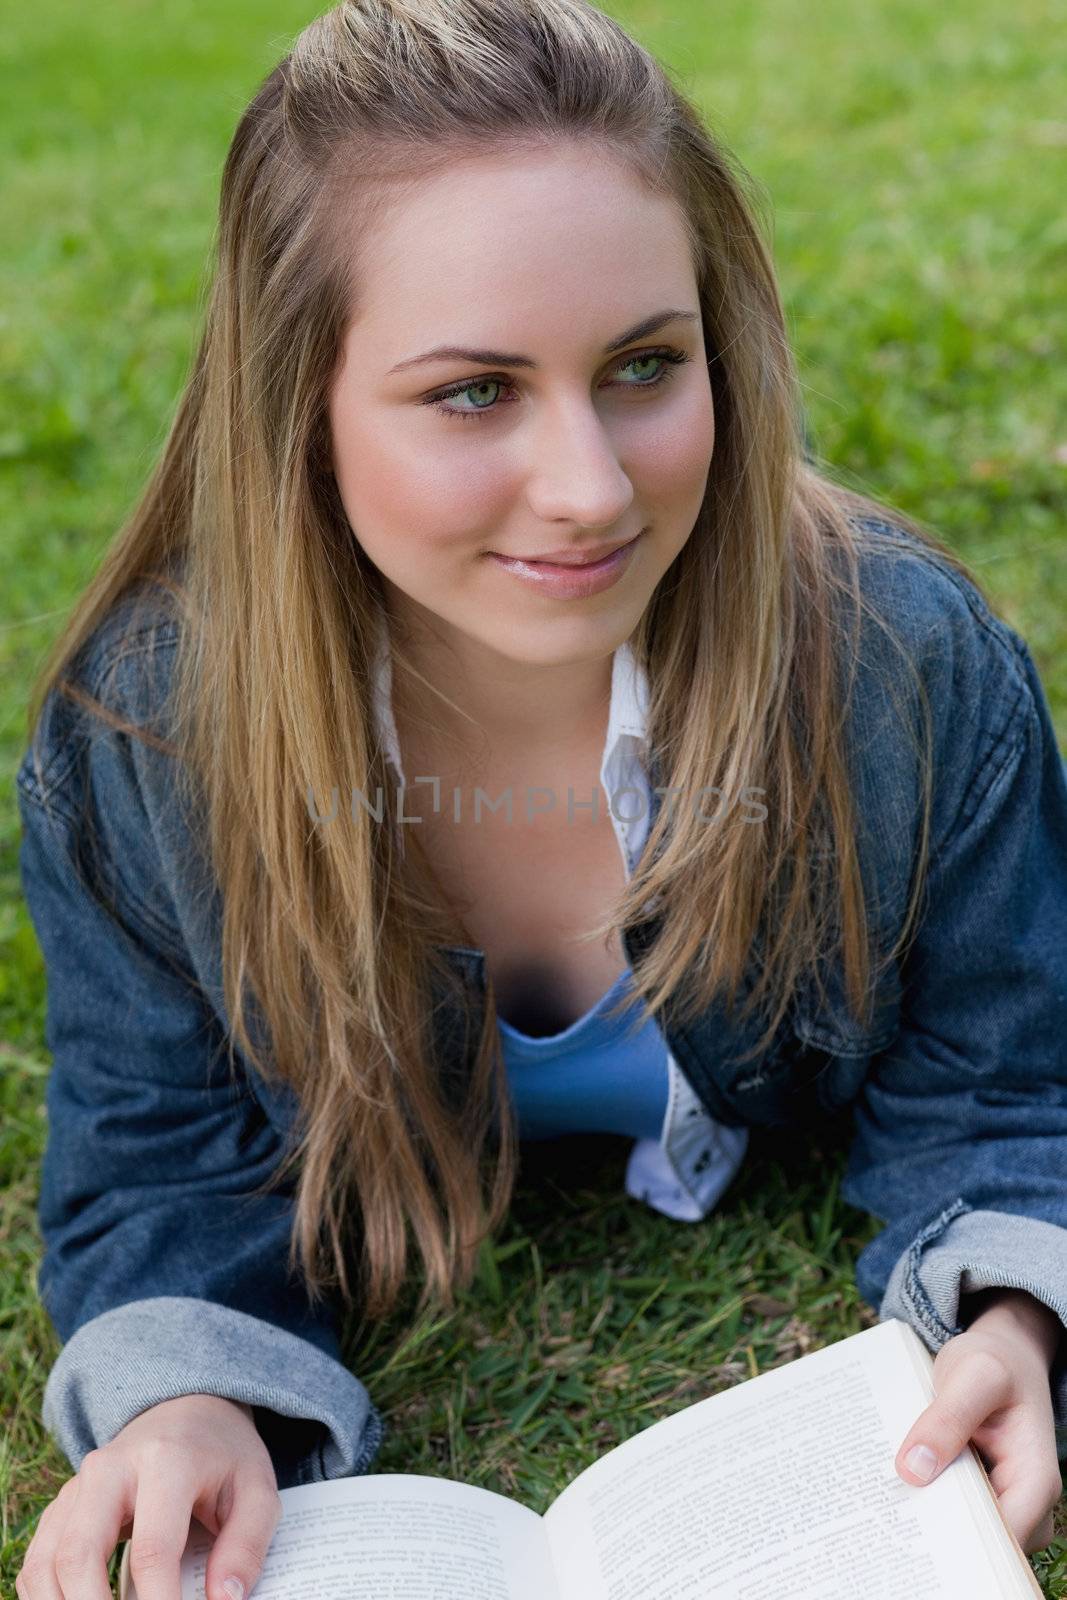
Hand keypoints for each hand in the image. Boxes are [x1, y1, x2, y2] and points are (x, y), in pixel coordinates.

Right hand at [15, 1392, 282, 1599]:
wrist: (186, 1411)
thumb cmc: (223, 1458)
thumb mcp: (257, 1489)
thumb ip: (246, 1545)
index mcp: (166, 1461)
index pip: (153, 1547)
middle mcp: (110, 1469)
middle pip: (81, 1555)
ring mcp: (78, 1488)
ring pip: (47, 1562)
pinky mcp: (61, 1507)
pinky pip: (37, 1562)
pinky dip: (47, 1599)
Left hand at [894, 1289, 1063, 1553]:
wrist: (1000, 1355)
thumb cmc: (994, 1363)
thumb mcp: (973, 1377)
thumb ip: (948, 1418)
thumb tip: (914, 1471)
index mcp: (1035, 1480)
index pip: (1003, 1539)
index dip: (961, 1544)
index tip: (912, 1533)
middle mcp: (1025, 1501)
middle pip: (980, 1542)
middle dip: (937, 1534)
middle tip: (885, 1519)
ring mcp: (1003, 1500)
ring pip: (963, 1530)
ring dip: (928, 1518)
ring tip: (882, 1504)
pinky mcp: (980, 1493)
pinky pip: (953, 1510)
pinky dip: (927, 1500)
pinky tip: (893, 1489)